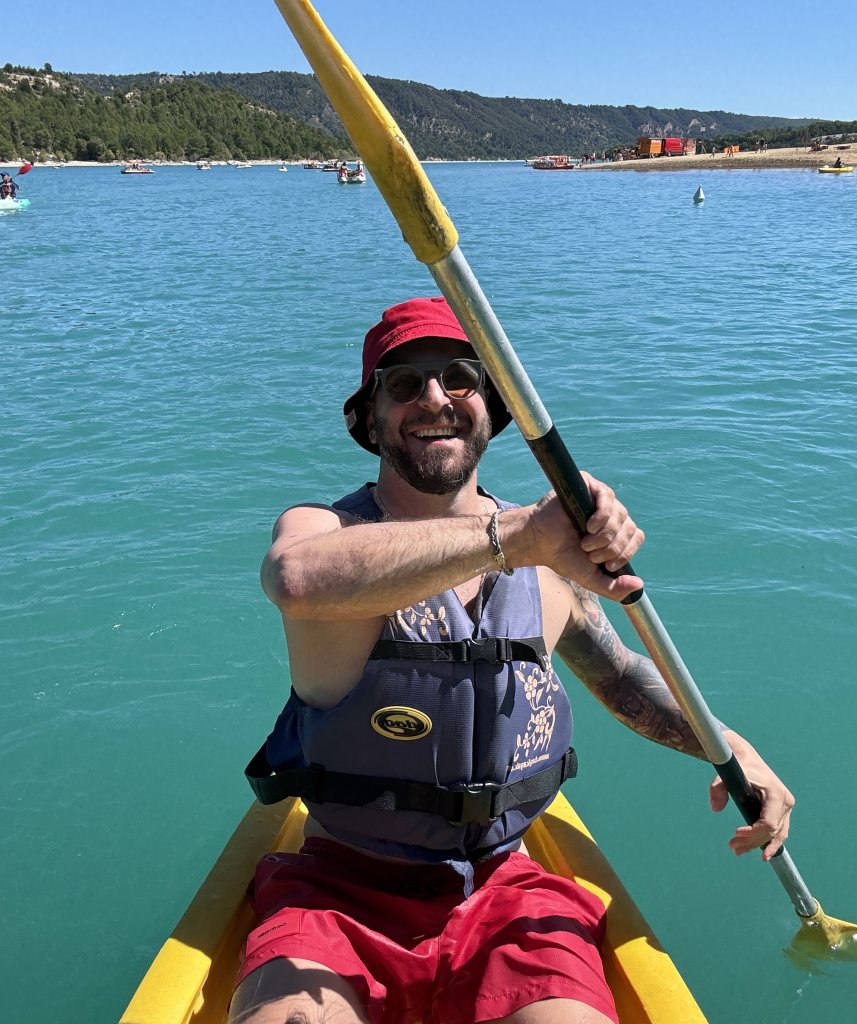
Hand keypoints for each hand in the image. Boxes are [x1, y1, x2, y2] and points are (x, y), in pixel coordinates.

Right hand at [527, 472, 644, 601]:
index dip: (626, 552)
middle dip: (612, 548)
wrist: (539, 543)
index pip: (636, 536)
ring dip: (604, 535)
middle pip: (630, 527)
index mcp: (615, 531)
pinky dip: (602, 516)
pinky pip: (608, 497)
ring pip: (620, 514)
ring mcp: (600, 499)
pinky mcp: (589, 485)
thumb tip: (639, 585)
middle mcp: (611, 513)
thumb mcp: (591, 578)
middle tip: (591, 554)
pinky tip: (588, 526)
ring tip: (585, 542)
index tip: (608, 565)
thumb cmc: (563, 557)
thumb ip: (614, 588)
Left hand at [710, 731, 794, 860]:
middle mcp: (785, 802)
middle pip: (771, 831)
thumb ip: (718, 788)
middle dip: (751, 841)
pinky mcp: (783, 812)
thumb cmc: (739, 767)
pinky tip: (762, 854)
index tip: (735, 833)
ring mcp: (786, 808)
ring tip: (738, 850)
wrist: (748, 760)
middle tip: (732, 847)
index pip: (768, 822)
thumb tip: (715, 808)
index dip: (753, 832)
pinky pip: (779, 832)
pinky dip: (770, 843)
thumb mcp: (727, 774)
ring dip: (758, 845)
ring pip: (776, 834)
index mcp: (776, 793)